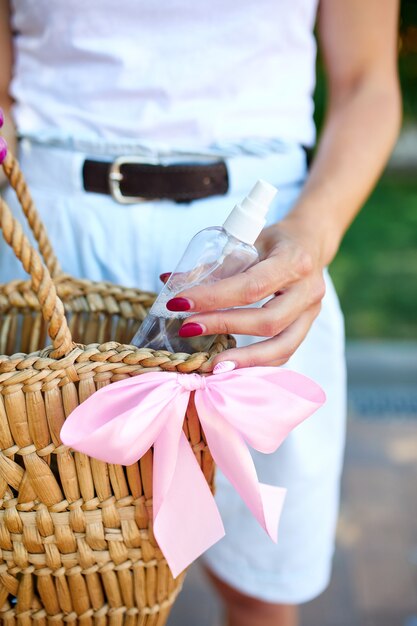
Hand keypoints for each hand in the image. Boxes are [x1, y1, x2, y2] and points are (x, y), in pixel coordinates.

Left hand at [164, 218, 326, 367]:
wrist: (311, 242)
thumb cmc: (275, 241)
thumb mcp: (247, 241)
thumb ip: (215, 265)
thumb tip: (170, 281)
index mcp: (293, 261)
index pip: (251, 286)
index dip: (214, 298)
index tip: (180, 303)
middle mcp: (308, 289)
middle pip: (267, 320)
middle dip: (224, 326)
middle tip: (188, 328)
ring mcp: (312, 311)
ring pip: (282, 345)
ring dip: (245, 358)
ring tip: (213, 365)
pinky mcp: (308, 326)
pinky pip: (285, 352)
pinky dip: (258, 362)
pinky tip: (232, 366)